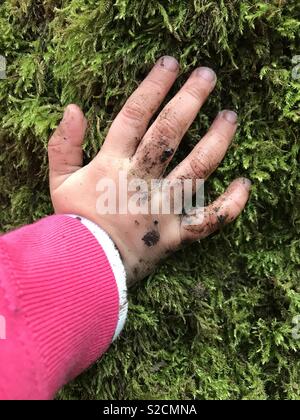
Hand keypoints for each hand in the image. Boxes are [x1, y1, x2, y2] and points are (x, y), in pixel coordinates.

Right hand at [48, 56, 250, 285]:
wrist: (85, 269)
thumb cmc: (74, 224)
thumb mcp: (59, 182)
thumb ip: (62, 145)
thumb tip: (73, 109)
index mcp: (112, 166)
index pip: (134, 116)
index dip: (153, 87)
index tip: (171, 64)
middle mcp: (142, 182)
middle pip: (169, 134)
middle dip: (190, 101)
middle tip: (208, 76)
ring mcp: (163, 209)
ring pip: (196, 170)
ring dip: (216, 141)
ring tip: (230, 117)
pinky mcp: (176, 235)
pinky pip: (208, 221)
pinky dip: (230, 205)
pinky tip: (245, 185)